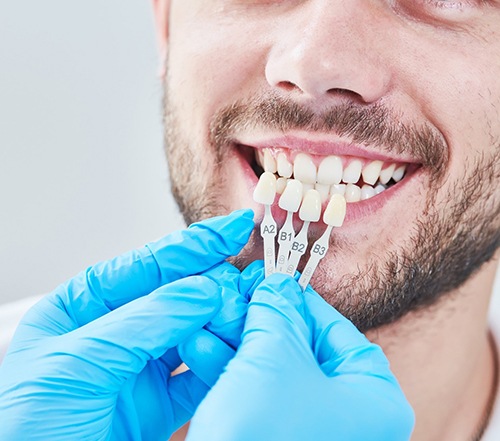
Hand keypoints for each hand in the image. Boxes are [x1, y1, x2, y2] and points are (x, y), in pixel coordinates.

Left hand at [0, 210, 253, 440]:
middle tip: (245, 279)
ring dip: (221, 324)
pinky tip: (234, 354)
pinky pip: (199, 378)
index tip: (234, 229)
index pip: (148, 265)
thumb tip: (202, 291)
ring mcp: (138, 368)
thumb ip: (145, 322)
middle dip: (213, 285)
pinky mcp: (157, 406)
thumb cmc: (21, 428)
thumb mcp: (78, 361)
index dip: (194, 244)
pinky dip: (220, 366)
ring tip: (245, 313)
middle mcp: (116, 332)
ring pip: (193, 334)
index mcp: (84, 306)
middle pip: (176, 296)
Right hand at [185, 273, 414, 440]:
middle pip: (302, 349)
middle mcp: (352, 418)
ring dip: (237, 343)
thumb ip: (277, 311)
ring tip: (210, 318)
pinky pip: (260, 397)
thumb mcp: (273, 356)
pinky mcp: (281, 439)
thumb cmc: (265, 432)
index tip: (272, 281)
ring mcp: (316, 432)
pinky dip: (232, 373)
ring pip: (275, 373)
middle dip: (259, 321)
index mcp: (374, 398)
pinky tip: (201, 349)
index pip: (337, 329)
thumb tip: (276, 284)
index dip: (299, 300)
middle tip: (235, 297)